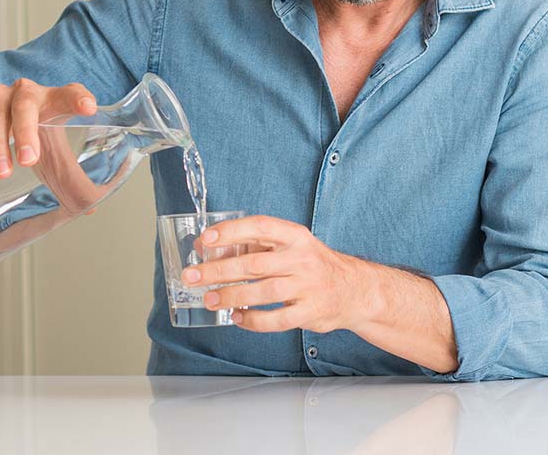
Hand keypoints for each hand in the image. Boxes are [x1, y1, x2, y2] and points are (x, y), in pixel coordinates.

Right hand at [0, 78, 96, 180]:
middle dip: (26, 132)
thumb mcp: (56, 146)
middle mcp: (28, 91)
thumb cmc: (36, 131)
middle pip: (26, 105)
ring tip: (2, 172)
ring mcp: (0, 95)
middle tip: (28, 161)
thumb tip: (89, 210)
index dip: (79, 99)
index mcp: (55, 99)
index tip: (89, 109)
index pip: (70, 93)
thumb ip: (72, 175)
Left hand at [181, 215, 361, 332]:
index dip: (231, 231)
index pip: (260, 227)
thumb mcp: (291, 245)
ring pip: (262, 292)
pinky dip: (253, 320)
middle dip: (218, 270)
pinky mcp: (310, 312)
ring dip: (231, 296)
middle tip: (193, 275)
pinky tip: (237, 317)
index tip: (207, 239)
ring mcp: (307, 286)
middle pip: (254, 264)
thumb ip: (256, 244)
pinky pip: (276, 319)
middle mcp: (301, 259)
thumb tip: (210, 247)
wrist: (354, 289)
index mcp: (295, 236)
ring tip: (209, 298)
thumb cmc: (312, 264)